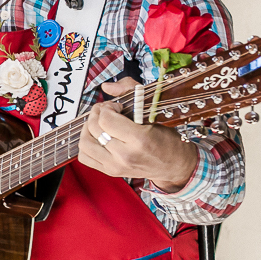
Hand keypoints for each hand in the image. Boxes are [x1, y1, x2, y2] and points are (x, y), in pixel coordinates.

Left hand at [78, 77, 198, 192]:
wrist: (175, 165)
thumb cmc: (167, 139)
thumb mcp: (155, 112)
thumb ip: (131, 92)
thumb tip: (106, 87)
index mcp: (139, 140)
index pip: (106, 120)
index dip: (107, 108)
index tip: (115, 107)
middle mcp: (125, 156)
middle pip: (94, 129)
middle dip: (96, 114)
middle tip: (106, 111)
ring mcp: (116, 167)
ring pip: (85, 143)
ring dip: (88, 129)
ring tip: (98, 123)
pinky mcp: (110, 172)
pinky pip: (84, 157)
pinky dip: (86, 144)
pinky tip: (96, 137)